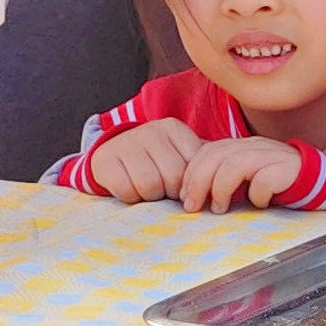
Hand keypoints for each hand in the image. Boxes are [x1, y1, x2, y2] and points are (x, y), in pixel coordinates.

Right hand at [85, 117, 199, 202]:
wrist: (113, 157)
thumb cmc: (154, 162)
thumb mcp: (179, 157)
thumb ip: (200, 166)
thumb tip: (220, 181)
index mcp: (173, 129)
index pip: (193, 167)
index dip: (188, 185)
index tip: (181, 188)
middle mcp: (149, 130)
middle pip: (173, 178)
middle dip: (169, 193)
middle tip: (162, 190)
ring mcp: (125, 142)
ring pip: (150, 186)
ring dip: (150, 197)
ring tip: (146, 189)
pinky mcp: (105, 159)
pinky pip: (126, 191)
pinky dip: (130, 197)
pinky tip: (129, 188)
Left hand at [169, 136, 306, 211]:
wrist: (318, 183)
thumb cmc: (276, 185)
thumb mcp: (245, 180)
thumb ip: (222, 180)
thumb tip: (191, 198)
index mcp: (241, 146)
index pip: (206, 151)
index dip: (190, 174)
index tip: (184, 198)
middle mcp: (254, 146)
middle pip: (215, 155)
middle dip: (197, 182)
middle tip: (192, 207)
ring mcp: (271, 155)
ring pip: (234, 163)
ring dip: (220, 189)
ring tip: (219, 209)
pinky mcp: (287, 169)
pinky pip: (263, 180)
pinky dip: (256, 195)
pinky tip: (258, 205)